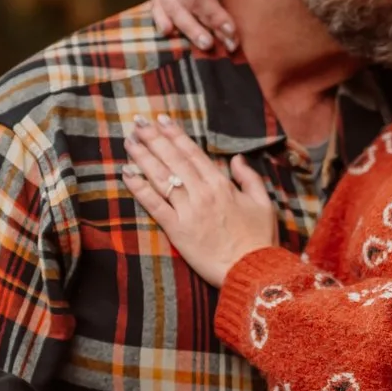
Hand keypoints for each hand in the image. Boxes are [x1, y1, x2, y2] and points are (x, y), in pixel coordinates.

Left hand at [121, 114, 279, 286]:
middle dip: (154, 138)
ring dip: (143, 157)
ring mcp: (188, 210)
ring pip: (161, 177)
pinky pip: (154, 205)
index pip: (193, 153)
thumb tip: (236, 159)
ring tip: (129, 141)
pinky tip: (127, 173)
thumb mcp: (264, 204)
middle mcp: (202, 193)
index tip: (162, 120)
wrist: (253, 270)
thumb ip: (249, 178)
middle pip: (173, 160)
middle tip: (138, 122)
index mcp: (222, 184)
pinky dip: (139, 188)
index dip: (176, 135)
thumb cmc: (259, 239)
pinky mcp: (177, 230)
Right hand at [149, 0, 236, 52]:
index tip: (233, 31)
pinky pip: (158, 4)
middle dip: (206, 28)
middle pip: (185, 7)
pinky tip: (169, 33)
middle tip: (228, 45)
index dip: (214, 16)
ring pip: (171, 10)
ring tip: (207, 46)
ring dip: (188, 30)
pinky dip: (161, 19)